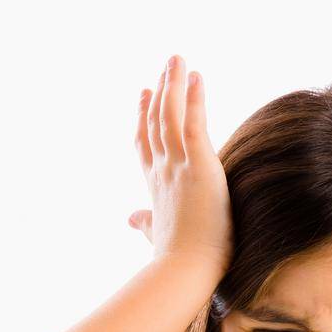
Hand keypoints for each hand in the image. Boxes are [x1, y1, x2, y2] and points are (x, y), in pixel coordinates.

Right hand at [128, 55, 233, 277]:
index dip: (143, 118)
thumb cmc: (176, 262)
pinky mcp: (199, 166)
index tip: (143, 94)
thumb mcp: (157, 236)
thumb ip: (145, 223)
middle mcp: (162, 171)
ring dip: (173, 85)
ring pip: (171, 116)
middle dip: (160, 92)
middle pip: (156, 122)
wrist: (185, 272)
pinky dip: (194, 99)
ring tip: (178, 60)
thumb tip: (132, 220)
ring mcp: (178, 167)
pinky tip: (196, 77)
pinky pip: (195, 123)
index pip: (146, 144)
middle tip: (165, 66)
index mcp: (155, 187)